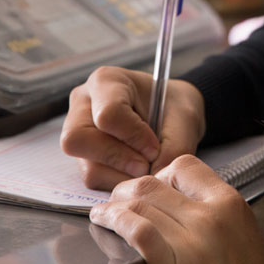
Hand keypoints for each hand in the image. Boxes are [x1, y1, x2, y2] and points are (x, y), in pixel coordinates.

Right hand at [61, 66, 206, 189]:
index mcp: (107, 81)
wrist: (173, 116)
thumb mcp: (185, 120)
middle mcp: (83, 104)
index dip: (133, 137)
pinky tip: (136, 170)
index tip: (155, 146)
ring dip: (121, 174)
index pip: (107, 114)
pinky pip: (92, 180)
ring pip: (86, 166)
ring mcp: (78, 132)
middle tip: (146, 164)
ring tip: (146, 166)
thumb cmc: (175, 109)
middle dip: (117, 158)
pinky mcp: (82, 157)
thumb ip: (174, 147)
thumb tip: (154, 175)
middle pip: (78, 140)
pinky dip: (118, 182)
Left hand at [90, 155, 263, 263]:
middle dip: (129, 189)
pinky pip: (137, 230)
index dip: (160, 174)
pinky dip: (116, 222)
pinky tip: (105, 223)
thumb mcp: (242, 230)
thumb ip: (214, 208)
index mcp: (229, 204)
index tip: (152, 187)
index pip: (184, 166)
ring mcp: (190, 242)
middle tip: (120, 199)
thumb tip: (179, 197)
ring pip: (139, 203)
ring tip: (104, 211)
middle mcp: (210, 217)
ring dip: (114, 205)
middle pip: (154, 183)